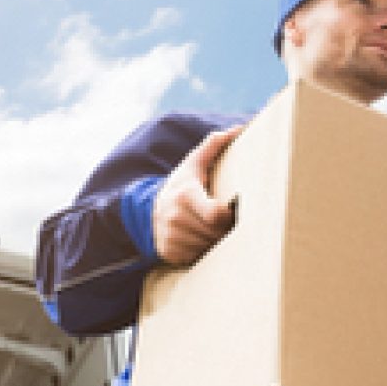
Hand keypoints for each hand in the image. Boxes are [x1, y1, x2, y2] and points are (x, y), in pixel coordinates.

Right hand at [153, 125, 243, 264]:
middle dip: (226, 229)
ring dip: (217, 242)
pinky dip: (204, 251)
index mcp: (185, 196)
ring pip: (209, 247)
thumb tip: (239, 128)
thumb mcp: (193, 164)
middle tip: (229, 221)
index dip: (229, 215)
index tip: (231, 210)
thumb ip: (214, 146)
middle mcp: (176, 218)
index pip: (216, 214)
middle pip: (216, 233)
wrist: (147, 210)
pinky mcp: (171, 254)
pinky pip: (198, 257)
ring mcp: (172, 238)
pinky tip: (202, 240)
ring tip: (215, 230)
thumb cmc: (180, 185)